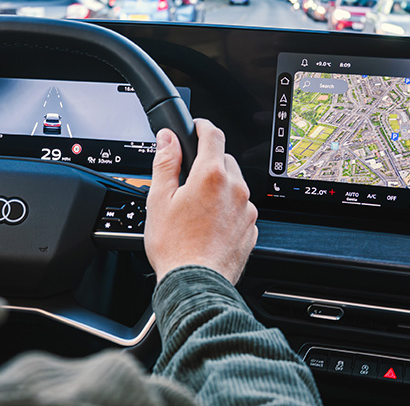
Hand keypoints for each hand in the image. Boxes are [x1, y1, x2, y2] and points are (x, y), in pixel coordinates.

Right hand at [144, 119, 257, 284]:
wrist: (195, 283)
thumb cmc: (175, 247)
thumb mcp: (158, 199)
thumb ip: (165, 163)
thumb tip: (167, 139)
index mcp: (211, 176)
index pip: (213, 135)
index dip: (202, 126)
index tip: (196, 127)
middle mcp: (235, 188)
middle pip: (224, 160)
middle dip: (207, 163)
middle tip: (187, 181)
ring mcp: (246, 209)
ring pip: (234, 185)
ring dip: (219, 188)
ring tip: (197, 210)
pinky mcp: (251, 228)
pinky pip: (241, 208)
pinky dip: (228, 210)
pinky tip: (209, 225)